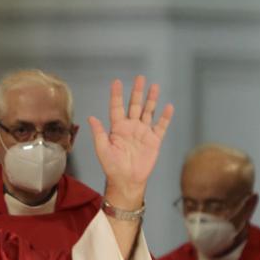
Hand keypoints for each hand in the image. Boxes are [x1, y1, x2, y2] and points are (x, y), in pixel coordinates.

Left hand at [88, 76, 173, 207]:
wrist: (127, 181)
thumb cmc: (112, 167)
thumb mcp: (102, 149)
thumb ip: (99, 133)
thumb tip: (91, 118)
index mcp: (117, 127)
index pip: (117, 107)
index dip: (116, 95)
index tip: (117, 82)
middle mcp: (131, 127)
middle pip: (135, 105)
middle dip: (137, 92)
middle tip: (140, 78)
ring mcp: (143, 132)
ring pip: (148, 112)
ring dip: (151, 100)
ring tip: (154, 87)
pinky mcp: (154, 140)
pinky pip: (161, 126)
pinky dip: (165, 117)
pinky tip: (168, 107)